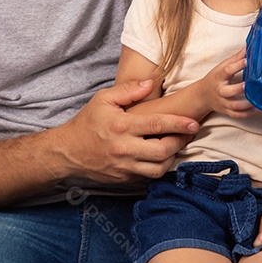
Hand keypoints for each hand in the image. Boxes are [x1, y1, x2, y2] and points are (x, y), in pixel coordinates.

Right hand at [58, 79, 198, 182]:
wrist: (68, 152)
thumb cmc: (87, 122)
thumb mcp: (103, 99)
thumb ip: (128, 90)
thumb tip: (151, 83)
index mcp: (122, 126)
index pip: (157, 124)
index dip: (179, 124)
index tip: (194, 122)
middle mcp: (124, 148)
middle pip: (163, 150)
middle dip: (180, 142)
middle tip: (189, 134)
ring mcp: (124, 167)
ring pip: (158, 169)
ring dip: (172, 158)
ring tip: (176, 146)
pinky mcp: (124, 179)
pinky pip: (148, 177)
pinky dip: (159, 168)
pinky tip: (162, 157)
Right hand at [195, 48, 252, 118]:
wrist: (203, 94)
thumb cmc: (216, 77)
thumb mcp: (223, 66)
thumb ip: (237, 58)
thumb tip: (249, 46)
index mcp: (219, 76)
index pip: (227, 70)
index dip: (237, 65)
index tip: (248, 60)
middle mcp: (220, 90)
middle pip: (227, 91)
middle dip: (239, 89)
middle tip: (250, 85)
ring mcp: (222, 102)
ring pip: (233, 106)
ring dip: (246, 104)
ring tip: (258, 100)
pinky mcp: (225, 110)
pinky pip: (236, 115)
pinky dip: (246, 114)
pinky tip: (255, 109)